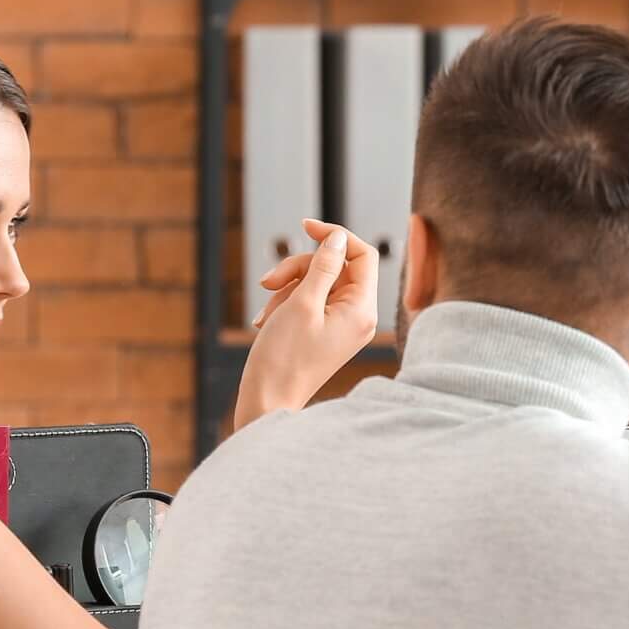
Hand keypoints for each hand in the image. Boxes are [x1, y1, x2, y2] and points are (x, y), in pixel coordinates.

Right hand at [233, 217, 378, 429]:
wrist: (266, 403)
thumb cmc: (283, 358)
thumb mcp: (301, 302)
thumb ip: (323, 266)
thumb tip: (338, 238)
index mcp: (362, 310)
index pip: (363, 255)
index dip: (335, 235)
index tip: (306, 226)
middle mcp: (359, 317)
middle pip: (334, 267)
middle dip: (298, 269)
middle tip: (268, 282)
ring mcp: (342, 326)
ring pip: (316, 283)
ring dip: (286, 289)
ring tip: (267, 314)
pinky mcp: (324, 332)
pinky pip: (308, 302)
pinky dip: (285, 305)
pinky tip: (266, 323)